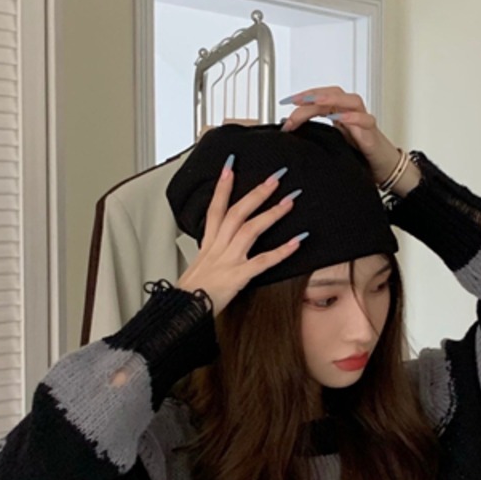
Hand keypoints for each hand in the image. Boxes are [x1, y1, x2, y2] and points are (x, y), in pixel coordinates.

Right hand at [177, 167, 303, 314]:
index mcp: (208, 245)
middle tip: (275, 177)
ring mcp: (227, 261)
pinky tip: (297, 241)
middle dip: (256, 193)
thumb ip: (210, 256)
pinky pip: (262, 261)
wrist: (183, 313)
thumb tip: (217, 249)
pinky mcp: (237, 277)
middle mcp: (218, 248)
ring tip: (290, 201)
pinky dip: (281, 251)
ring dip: (271, 213)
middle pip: (237, 212)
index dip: (222, 187)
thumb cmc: (191, 295)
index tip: (231, 166)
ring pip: (250, 230)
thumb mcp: (198, 269)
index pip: (215, 209)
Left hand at [279, 86, 401, 186]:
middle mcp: (352, 113)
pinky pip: (366, 120)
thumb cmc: (359, 155)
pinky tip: (341, 118)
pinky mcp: (372, 135)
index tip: (286, 101)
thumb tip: (290, 129)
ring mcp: (363, 122)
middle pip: (332, 95)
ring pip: (350, 100)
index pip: (321, 97)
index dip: (304, 97)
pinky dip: (354, 118)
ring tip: (315, 101)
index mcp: (340, 113)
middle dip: (313, 96)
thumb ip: (314, 135)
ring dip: (332, 99)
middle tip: (295, 102)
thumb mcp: (332, 144)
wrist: (383, 169)